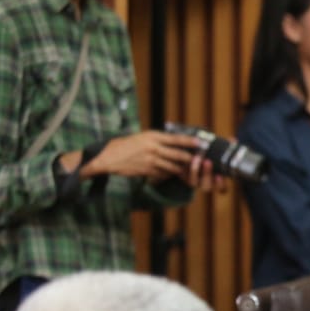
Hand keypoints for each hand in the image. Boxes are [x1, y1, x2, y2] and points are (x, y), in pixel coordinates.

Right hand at [82, 130, 200, 182]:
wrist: (109, 157)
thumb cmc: (126, 145)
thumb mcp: (142, 137)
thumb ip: (157, 139)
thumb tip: (173, 141)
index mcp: (152, 136)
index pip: (175, 138)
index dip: (189, 141)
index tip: (200, 142)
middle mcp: (153, 147)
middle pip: (178, 154)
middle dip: (190, 159)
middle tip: (199, 159)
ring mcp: (151, 160)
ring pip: (173, 166)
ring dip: (181, 169)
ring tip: (188, 169)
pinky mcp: (148, 171)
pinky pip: (164, 174)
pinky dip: (169, 174)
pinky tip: (171, 174)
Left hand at [180, 153, 228, 192]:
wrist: (191, 161)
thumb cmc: (211, 158)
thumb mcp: (219, 155)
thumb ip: (226, 149)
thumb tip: (233, 140)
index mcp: (217, 183)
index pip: (222, 189)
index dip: (220, 184)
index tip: (219, 175)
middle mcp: (206, 184)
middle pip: (207, 186)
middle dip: (207, 173)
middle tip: (208, 161)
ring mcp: (194, 182)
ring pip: (193, 181)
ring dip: (195, 169)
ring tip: (197, 157)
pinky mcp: (183, 176)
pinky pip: (183, 174)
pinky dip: (186, 165)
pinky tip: (188, 155)